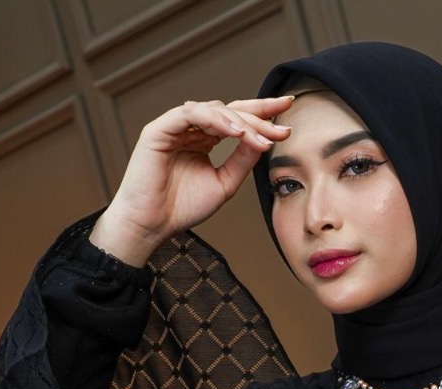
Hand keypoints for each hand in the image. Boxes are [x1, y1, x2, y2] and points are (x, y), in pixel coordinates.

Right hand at [89, 96, 294, 265]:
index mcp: (204, 140)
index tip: (288, 113)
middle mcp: (190, 129)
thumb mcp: (225, 183)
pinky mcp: (159, 129)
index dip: (262, 114)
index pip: (236, 120)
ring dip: (241, 122)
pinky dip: (215, 120)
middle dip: (258, 114)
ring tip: (261, 138)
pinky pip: (190, 114)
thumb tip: (265, 140)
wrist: (153, 224)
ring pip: (213, 110)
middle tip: (282, 127)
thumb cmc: (183, 207)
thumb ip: (242, 161)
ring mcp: (174, 127)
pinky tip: (236, 132)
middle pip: (229, 110)